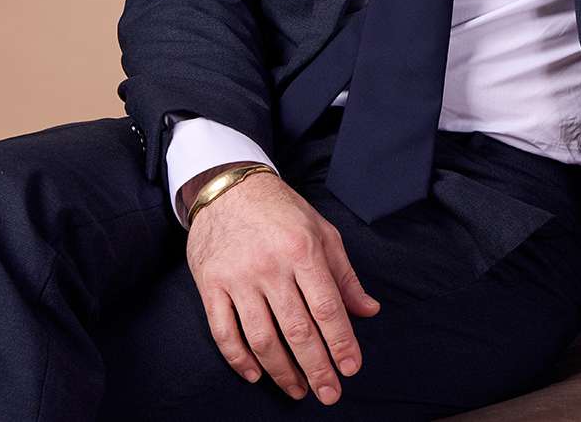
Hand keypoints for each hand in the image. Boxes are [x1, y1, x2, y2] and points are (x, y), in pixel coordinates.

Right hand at [184, 167, 381, 404]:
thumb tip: (369, 310)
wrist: (228, 188)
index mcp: (303, 250)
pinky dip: (240, 359)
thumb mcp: (322, 232)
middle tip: (329, 394)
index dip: (341, 342)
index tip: (351, 369)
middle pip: (297, 330)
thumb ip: (345, 275)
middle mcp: (271, 266)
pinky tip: (256, 374)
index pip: (327, 307)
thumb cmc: (281, 210)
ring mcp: (238, 278)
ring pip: (262, 338)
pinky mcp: (212, 286)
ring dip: (282, 371)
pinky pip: (224, 332)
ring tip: (298, 390)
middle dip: (317, 368)